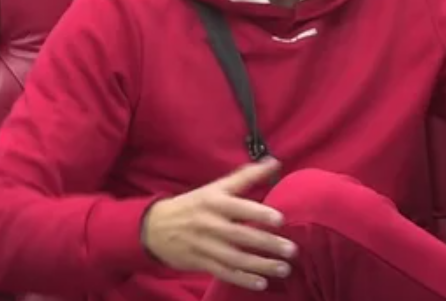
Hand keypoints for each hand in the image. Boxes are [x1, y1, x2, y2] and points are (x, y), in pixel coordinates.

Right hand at [142, 158, 296, 290]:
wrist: (154, 227)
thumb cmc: (193, 204)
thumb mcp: (215, 187)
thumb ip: (246, 176)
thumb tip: (274, 162)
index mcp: (214, 202)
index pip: (239, 207)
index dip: (259, 213)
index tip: (280, 219)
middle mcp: (209, 224)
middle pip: (241, 236)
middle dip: (267, 244)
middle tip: (291, 250)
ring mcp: (204, 246)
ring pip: (235, 258)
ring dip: (261, 265)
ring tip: (284, 269)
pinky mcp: (201, 263)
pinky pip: (224, 273)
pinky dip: (242, 279)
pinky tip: (261, 283)